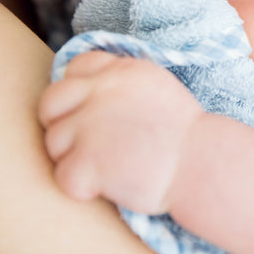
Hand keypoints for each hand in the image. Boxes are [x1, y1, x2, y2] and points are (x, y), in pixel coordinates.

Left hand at [38, 51, 203, 214]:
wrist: (203, 165)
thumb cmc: (187, 135)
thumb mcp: (159, 88)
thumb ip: (122, 83)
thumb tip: (92, 87)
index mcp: (121, 70)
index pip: (75, 67)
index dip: (78, 90)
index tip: (96, 110)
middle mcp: (101, 91)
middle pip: (50, 102)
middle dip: (63, 122)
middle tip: (90, 143)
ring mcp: (89, 126)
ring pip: (54, 142)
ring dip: (75, 157)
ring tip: (109, 166)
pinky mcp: (86, 162)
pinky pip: (63, 176)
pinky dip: (82, 186)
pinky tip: (108, 185)